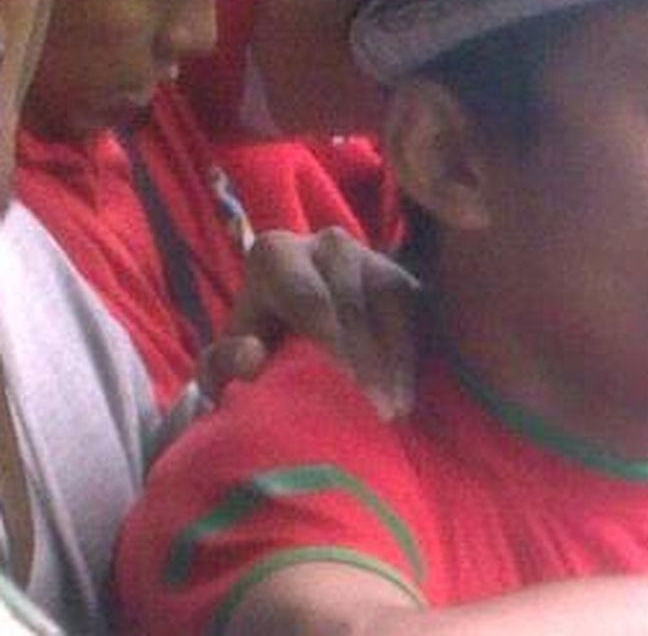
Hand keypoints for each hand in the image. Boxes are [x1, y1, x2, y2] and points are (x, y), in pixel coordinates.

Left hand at [198, 227, 420, 418]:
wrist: (290, 339)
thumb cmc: (255, 352)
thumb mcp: (225, 364)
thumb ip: (223, 363)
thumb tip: (253, 356)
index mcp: (276, 253)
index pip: (307, 296)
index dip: (327, 342)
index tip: (345, 385)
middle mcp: (328, 244)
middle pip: (352, 306)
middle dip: (364, 362)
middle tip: (373, 412)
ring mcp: (372, 258)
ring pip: (390, 311)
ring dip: (392, 367)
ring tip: (391, 413)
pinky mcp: (405, 281)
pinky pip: (414, 320)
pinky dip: (407, 363)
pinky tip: (403, 400)